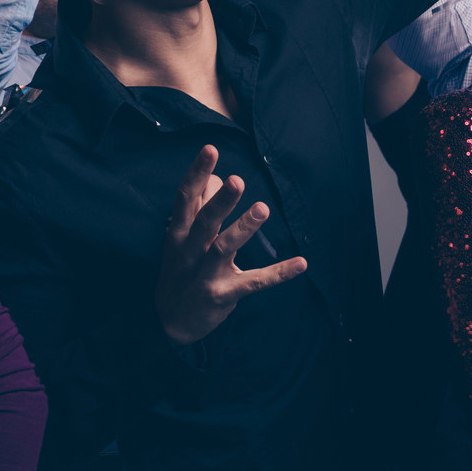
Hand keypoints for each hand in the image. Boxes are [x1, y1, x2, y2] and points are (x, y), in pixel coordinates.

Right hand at [156, 146, 307, 345]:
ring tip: (262, 208)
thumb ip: (197, 208)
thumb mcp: (180, 239)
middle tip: (236, 179)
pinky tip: (301, 263)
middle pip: (204, 221)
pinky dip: (278, 273)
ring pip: (224, 249)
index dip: (197, 172)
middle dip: (220, 200)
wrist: (170, 322)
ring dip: (243, 229)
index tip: (210, 148)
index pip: (185, 197)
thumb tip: (216, 177)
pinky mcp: (224, 295)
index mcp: (179, 233)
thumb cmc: (180, 271)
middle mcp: (190, 251)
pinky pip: (254, 282)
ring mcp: (206, 274)